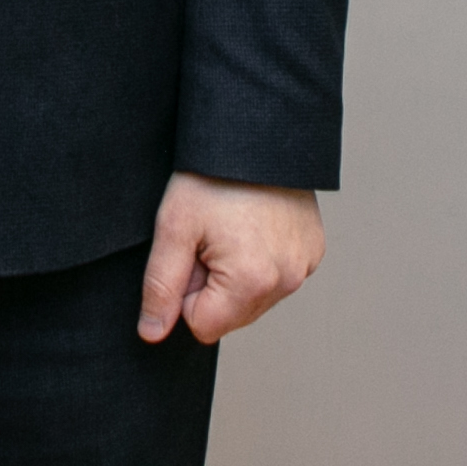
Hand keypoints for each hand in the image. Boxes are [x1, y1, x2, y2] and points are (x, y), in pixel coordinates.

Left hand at [136, 173, 322, 344]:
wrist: (256, 133)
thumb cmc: (212, 176)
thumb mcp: (174, 228)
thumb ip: (161, 287)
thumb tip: (152, 333)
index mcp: (251, 281)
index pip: (202, 326)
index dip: (187, 292)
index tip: (192, 252)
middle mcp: (287, 281)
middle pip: (231, 315)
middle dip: (213, 285)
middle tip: (210, 237)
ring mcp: (304, 266)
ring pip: (254, 298)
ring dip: (237, 274)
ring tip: (232, 228)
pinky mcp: (314, 250)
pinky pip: (278, 275)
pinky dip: (262, 258)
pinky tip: (254, 224)